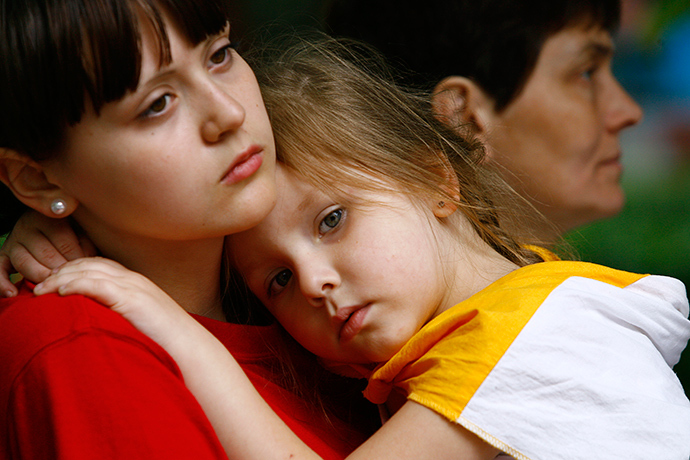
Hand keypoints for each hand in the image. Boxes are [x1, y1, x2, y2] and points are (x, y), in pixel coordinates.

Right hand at [0, 211, 95, 295]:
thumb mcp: (80, 232)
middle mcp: (27, 227)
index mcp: (48, 217)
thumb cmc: (71, 235)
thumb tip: (91, 263)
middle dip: (61, 271)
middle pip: (45, 254)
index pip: (64, 240)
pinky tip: (13, 294)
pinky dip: (3, 283)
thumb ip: (86, 243)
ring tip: (53, 288)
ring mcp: (13, 243)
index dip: (78, 258)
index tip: (87, 270)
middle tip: (73, 282)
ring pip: (24, 263)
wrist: (45, 232)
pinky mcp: (2, 257)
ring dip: (41, 278)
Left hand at [34, 257, 191, 349]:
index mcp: (136, 283)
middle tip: (39, 285)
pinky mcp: (133, 299)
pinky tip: (61, 292)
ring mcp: (135, 287)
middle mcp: (134, 279)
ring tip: (42, 289)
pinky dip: (76, 284)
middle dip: (61, 271)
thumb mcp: (140, 322)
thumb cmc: (166, 343)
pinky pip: (98, 284)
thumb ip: (121, 315)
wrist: (190, 350)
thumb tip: (98, 324)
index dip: (72, 270)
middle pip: (89, 263)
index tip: (51, 283)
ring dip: (61, 277)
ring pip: (90, 270)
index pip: (98, 265)